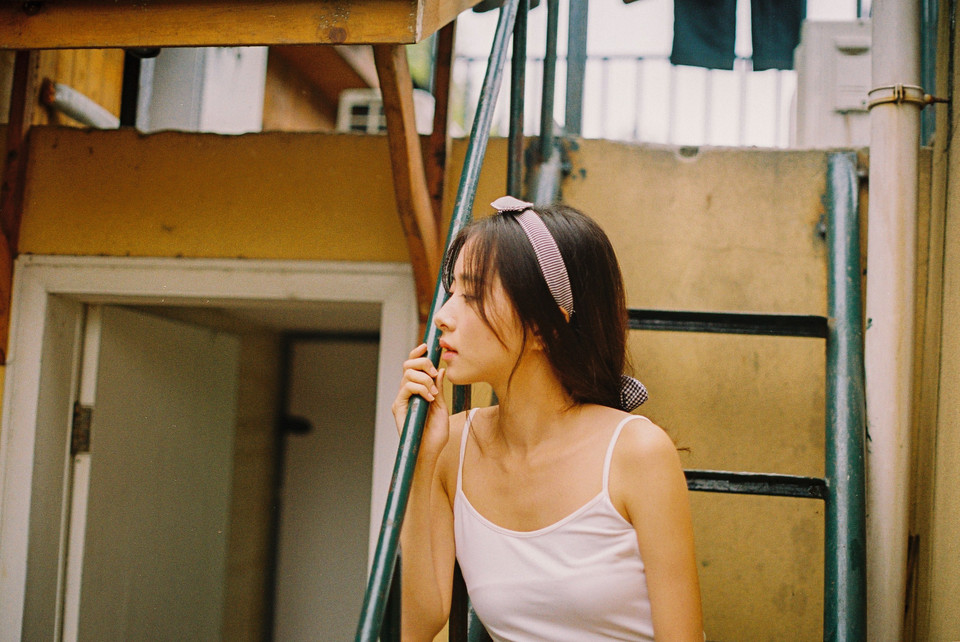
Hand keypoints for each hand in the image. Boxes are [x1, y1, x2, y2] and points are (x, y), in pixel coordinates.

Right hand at [392, 343, 449, 459]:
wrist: (429, 452)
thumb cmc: (435, 434)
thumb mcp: (442, 407)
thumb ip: (439, 388)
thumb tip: (440, 370)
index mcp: (417, 391)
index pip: (414, 366)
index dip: (418, 354)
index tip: (427, 347)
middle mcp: (406, 393)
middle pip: (408, 365)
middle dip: (423, 363)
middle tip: (434, 373)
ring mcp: (402, 399)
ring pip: (407, 374)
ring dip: (424, 379)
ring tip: (434, 393)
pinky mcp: (398, 407)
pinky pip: (406, 388)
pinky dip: (420, 388)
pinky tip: (429, 398)